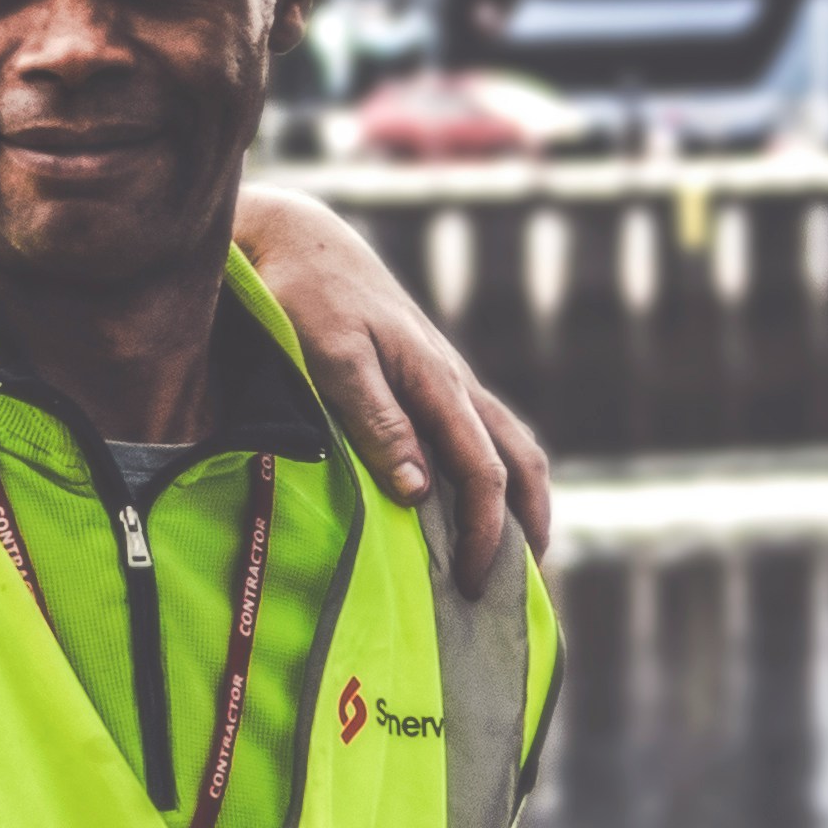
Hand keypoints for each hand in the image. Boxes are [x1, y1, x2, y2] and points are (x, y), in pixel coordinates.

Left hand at [233, 187, 552, 597]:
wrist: (302, 240)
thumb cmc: (306, 298)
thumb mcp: (332, 360)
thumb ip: (375, 420)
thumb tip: (418, 490)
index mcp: (437, 382)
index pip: (483, 473)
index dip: (484, 533)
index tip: (469, 584)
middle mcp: (454, 381)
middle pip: (519, 459)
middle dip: (526, 524)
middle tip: (514, 587)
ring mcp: (447, 377)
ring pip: (509, 443)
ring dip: (520, 499)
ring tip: (510, 552)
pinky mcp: (429, 376)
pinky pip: (482, 430)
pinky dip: (495, 471)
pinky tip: (473, 500)